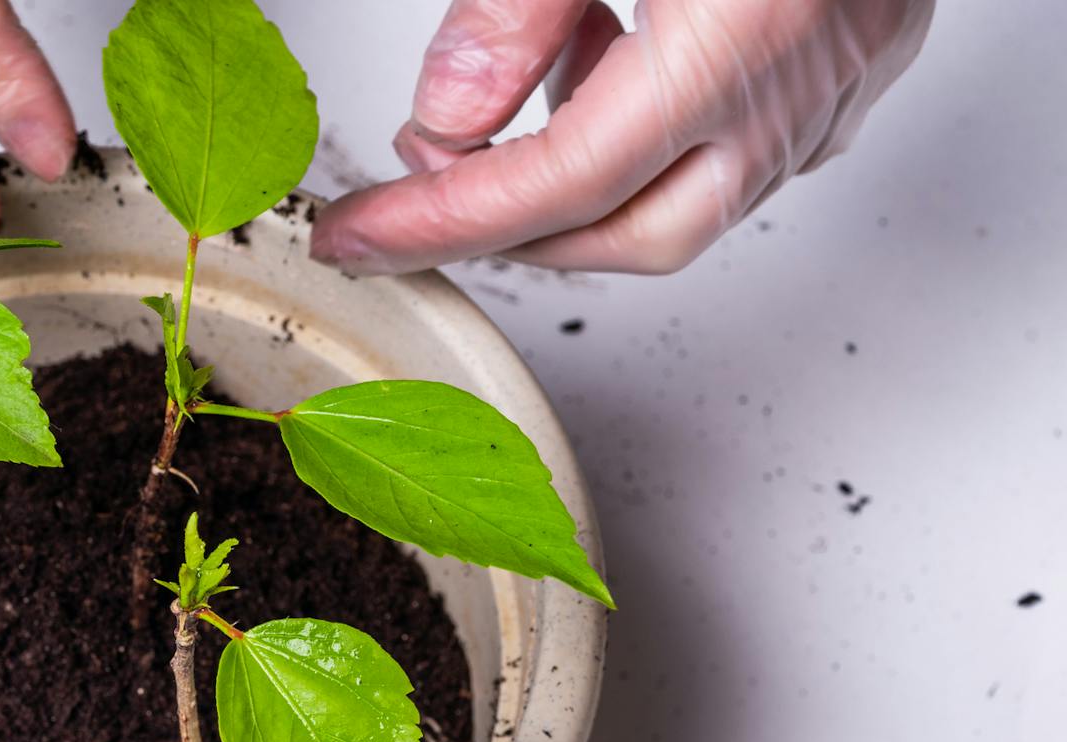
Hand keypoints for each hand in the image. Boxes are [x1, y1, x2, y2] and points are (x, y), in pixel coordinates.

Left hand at [311, 0, 933, 273]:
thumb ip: (515, 9)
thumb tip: (450, 113)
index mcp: (732, 46)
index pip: (552, 188)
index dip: (439, 225)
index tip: (359, 238)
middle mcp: (797, 85)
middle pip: (628, 233)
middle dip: (513, 231)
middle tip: (422, 188)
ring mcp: (841, 80)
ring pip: (694, 201)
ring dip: (584, 184)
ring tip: (515, 98)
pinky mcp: (864, 55)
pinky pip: (748, 149)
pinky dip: (656, 142)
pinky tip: (610, 73)